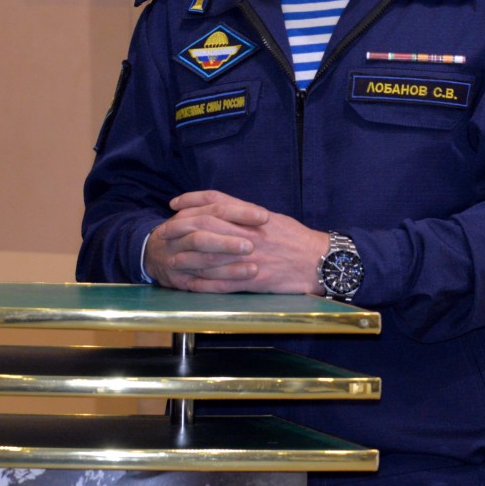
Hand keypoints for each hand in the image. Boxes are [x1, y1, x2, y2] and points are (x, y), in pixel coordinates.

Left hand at [145, 190, 326, 293]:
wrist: (319, 261)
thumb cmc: (297, 239)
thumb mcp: (273, 219)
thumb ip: (248, 215)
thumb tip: (227, 211)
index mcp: (252, 216)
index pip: (216, 201)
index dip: (192, 201)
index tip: (174, 204)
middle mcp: (248, 234)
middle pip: (207, 226)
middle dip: (182, 229)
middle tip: (165, 232)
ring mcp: (249, 258)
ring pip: (210, 257)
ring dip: (188, 259)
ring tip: (171, 261)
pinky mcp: (253, 281)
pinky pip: (222, 283)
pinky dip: (203, 284)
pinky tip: (189, 284)